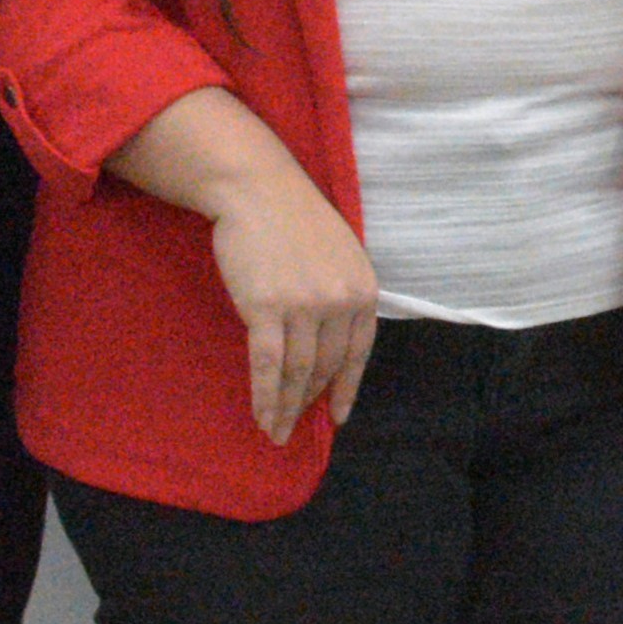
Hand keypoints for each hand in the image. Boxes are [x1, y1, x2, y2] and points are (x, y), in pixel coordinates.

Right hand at [204, 165, 380, 444]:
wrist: (259, 191)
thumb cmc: (295, 222)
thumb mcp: (339, 257)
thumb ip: (341, 297)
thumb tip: (329, 344)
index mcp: (363, 289)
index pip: (359, 352)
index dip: (346, 388)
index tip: (337, 416)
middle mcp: (341, 301)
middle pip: (326, 366)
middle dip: (309, 401)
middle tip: (294, 425)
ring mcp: (305, 306)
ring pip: (298, 373)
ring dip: (286, 408)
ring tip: (276, 431)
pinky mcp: (266, 309)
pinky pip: (268, 366)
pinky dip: (266, 397)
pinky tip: (262, 416)